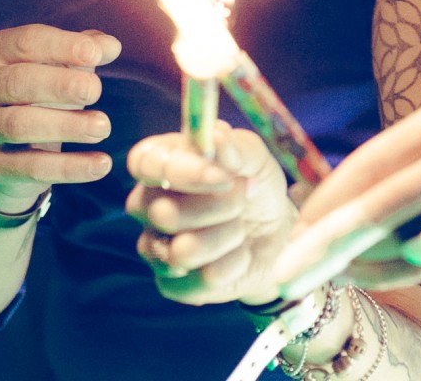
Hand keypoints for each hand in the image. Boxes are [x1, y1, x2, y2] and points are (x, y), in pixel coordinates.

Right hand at [0, 24, 120, 213]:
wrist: (10, 150)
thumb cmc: (43, 91)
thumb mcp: (64, 65)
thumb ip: (87, 50)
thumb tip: (111, 46)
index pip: (27, 42)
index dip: (62, 46)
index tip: (96, 53)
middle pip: (18, 82)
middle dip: (59, 85)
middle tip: (95, 91)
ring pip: (19, 125)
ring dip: (65, 126)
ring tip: (103, 127)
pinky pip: (31, 167)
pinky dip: (69, 167)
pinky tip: (101, 164)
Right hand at [126, 123, 295, 305]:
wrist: (277, 232)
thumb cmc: (254, 184)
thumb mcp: (255, 158)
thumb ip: (235, 146)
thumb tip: (216, 137)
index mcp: (161, 163)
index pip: (144, 163)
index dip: (182, 172)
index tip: (224, 176)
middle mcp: (147, 204)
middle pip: (162, 213)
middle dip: (219, 207)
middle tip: (246, 195)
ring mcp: (154, 246)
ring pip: (182, 251)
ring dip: (228, 237)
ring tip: (242, 227)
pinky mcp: (171, 283)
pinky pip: (198, 281)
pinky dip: (231, 266)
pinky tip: (239, 254)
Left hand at [274, 96, 420, 297]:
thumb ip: (393, 164)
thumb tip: (324, 202)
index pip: (374, 161)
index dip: (329, 199)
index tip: (294, 227)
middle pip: (387, 205)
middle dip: (332, 242)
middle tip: (289, 270)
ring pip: (408, 240)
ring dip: (357, 262)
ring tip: (322, 272)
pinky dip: (390, 274)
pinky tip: (360, 276)